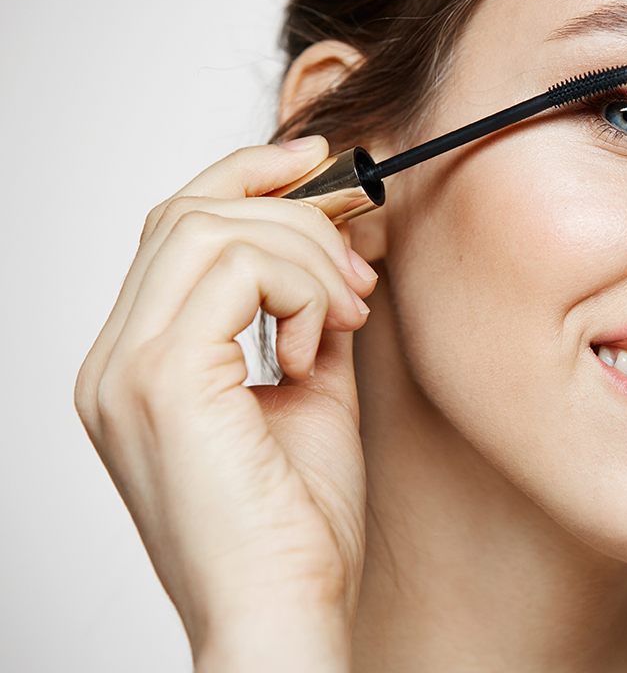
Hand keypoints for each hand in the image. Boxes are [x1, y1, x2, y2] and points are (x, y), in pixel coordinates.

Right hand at [75, 137, 377, 671]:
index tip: (322, 164)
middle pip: (187, 211)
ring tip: (351, 314)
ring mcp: (125, 369)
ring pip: (210, 226)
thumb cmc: (298, 528)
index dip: (248, 177)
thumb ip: (311, 318)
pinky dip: (300, 290)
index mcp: (138, 363)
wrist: (284, 616)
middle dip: (290, 206)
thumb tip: (341, 247)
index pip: (175, 229)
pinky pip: (233, 269)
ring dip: (305, 255)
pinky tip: (325, 345)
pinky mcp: (160, 381)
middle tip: (361, 251)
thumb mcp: (313, 397)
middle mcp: (112, 360)